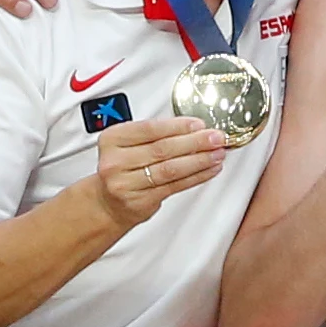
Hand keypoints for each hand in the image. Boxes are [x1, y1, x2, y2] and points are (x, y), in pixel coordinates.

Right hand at [88, 115, 235, 228]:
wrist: (108, 202)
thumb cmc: (123, 168)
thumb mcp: (128, 144)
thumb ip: (156, 135)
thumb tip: (196, 129)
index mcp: (112, 139)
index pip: (150, 129)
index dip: (179, 126)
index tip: (199, 124)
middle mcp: (115, 162)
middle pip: (162, 149)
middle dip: (195, 142)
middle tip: (216, 138)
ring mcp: (126, 183)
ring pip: (171, 169)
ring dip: (199, 160)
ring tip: (217, 154)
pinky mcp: (140, 201)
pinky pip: (175, 186)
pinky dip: (196, 177)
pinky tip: (209, 170)